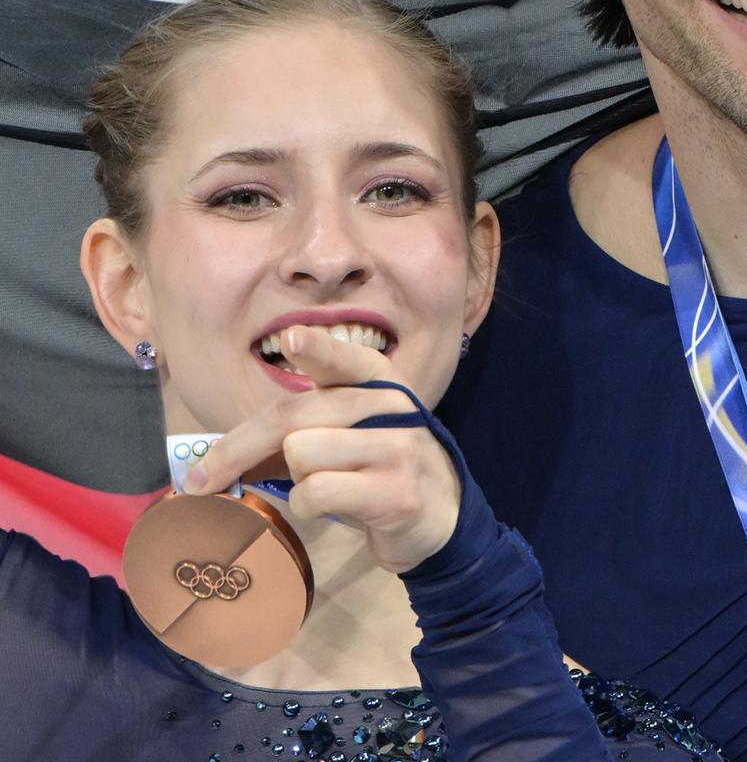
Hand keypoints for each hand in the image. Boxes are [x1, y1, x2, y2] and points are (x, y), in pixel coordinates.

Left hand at [184, 325, 461, 572]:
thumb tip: (217, 456)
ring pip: (301, 455)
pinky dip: (307, 507)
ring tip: (321, 485)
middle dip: (236, 450)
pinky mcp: (396, 491)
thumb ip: (295, 427)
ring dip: (294, 479)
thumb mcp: (344, 431)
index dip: (316, 348)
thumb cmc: (375, 464)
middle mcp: (389, 404)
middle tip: (200, 481)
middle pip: (293, 417)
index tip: (291, 339)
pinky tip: (330, 507)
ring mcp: (398, 446)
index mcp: (375, 378)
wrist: (442, 510)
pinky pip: (317, 493)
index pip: (341, 358)